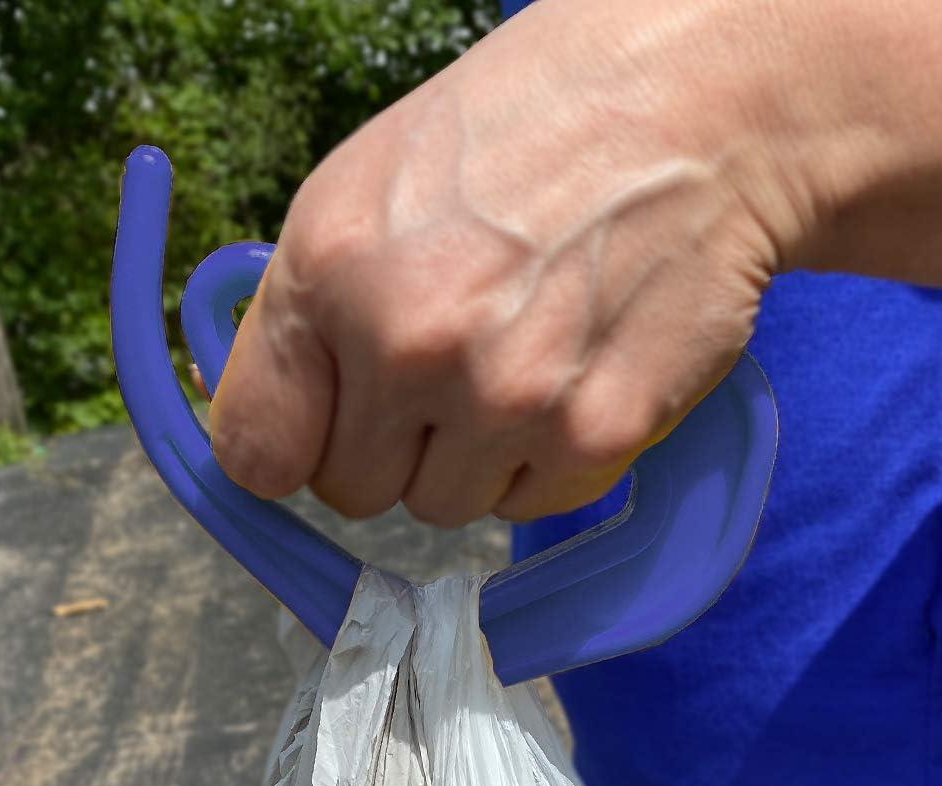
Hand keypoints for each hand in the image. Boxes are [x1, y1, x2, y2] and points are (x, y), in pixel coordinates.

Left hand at [209, 0, 941, 527]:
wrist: (694, 114)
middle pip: (355, 492)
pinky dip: (545, 460)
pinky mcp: (595, 437)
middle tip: (447, 373)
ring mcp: (508, 398)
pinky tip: (573, 379)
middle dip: (391, 448)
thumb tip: (273, 428)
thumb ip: (303, 316)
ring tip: (521, 362)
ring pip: (444, 507)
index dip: (289, 451)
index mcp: (329, 273)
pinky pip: (530, 505)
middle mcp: (412, 345)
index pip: (254, 451)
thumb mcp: (366, 189)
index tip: (317, 441)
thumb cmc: (522, 137)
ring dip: (471, 458)